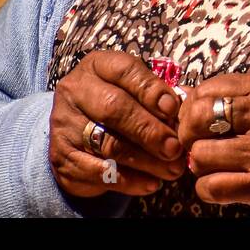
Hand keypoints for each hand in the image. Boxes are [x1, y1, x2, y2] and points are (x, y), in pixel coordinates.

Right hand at [49, 51, 187, 198]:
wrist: (74, 133)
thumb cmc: (116, 105)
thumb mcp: (132, 90)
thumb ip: (158, 97)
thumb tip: (188, 108)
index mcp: (97, 66)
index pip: (124, 70)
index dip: (151, 90)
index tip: (173, 109)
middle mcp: (75, 90)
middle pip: (114, 108)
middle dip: (150, 130)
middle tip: (175, 148)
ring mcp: (65, 123)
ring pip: (108, 144)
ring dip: (146, 160)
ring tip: (171, 170)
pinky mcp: (62, 156)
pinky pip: (98, 171)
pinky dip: (128, 180)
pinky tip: (150, 183)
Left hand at [176, 73, 249, 216]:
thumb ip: (237, 98)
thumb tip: (185, 98)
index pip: (207, 88)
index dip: (192, 107)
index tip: (196, 121)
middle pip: (198, 117)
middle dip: (188, 133)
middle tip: (197, 143)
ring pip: (199, 154)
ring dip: (200, 164)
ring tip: (215, 165)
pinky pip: (210, 186)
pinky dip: (207, 188)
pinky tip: (220, 185)